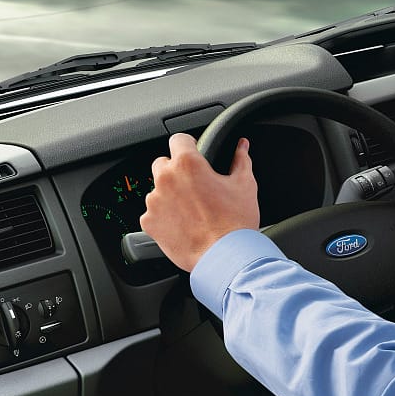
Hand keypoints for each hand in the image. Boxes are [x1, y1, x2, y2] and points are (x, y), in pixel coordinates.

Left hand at [140, 133, 259, 271]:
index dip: (189, 145)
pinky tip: (184, 224)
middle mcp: (166, 179)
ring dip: (170, 194)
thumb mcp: (245, 185)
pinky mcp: (149, 222)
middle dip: (177, 170)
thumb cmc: (236, 222)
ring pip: (157, 189)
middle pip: (163, 163)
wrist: (225, 256)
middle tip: (196, 186)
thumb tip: (242, 146)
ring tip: (192, 210)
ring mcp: (154, 202)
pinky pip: (153, 212)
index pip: (178, 139)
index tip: (195, 154)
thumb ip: (241, 159)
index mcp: (188, 164)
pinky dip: (165, 216)